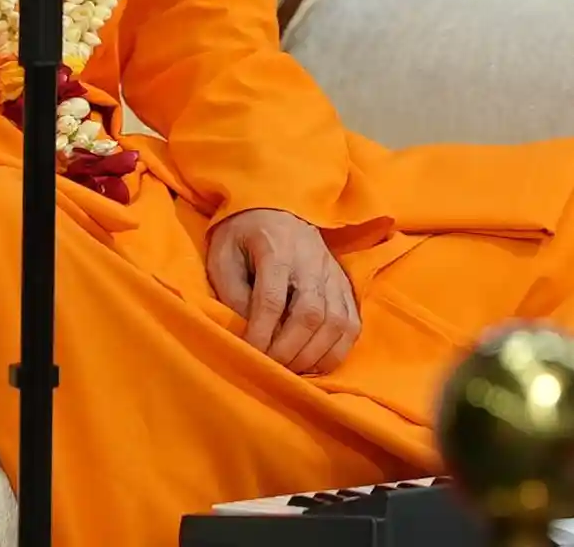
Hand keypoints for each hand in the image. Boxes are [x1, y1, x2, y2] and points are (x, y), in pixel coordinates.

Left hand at [207, 208, 360, 374]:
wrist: (273, 205)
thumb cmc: (242, 234)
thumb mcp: (222, 254)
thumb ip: (232, 292)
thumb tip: (249, 333)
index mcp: (275, 247)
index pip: (272, 299)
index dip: (261, 334)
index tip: (249, 354)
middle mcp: (310, 258)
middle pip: (310, 314)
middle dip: (289, 350)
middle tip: (271, 368)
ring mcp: (332, 271)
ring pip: (336, 322)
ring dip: (314, 355)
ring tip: (292, 369)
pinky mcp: (344, 283)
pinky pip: (351, 323)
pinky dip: (337, 350)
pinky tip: (316, 362)